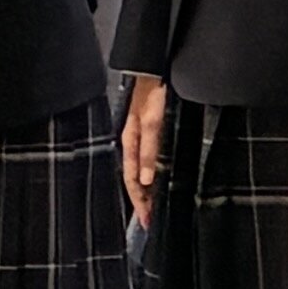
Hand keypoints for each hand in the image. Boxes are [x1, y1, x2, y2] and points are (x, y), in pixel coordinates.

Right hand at [117, 69, 166, 210]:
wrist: (155, 67)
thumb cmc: (153, 92)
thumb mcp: (153, 123)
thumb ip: (149, 150)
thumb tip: (146, 180)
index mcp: (130, 142)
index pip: (131, 180)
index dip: (139, 201)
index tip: (147, 221)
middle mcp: (132, 142)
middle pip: (134, 179)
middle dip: (141, 201)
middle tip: (150, 220)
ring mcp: (140, 137)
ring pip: (140, 171)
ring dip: (146, 190)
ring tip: (153, 207)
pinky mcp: (150, 131)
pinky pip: (147, 160)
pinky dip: (151, 175)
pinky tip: (157, 180)